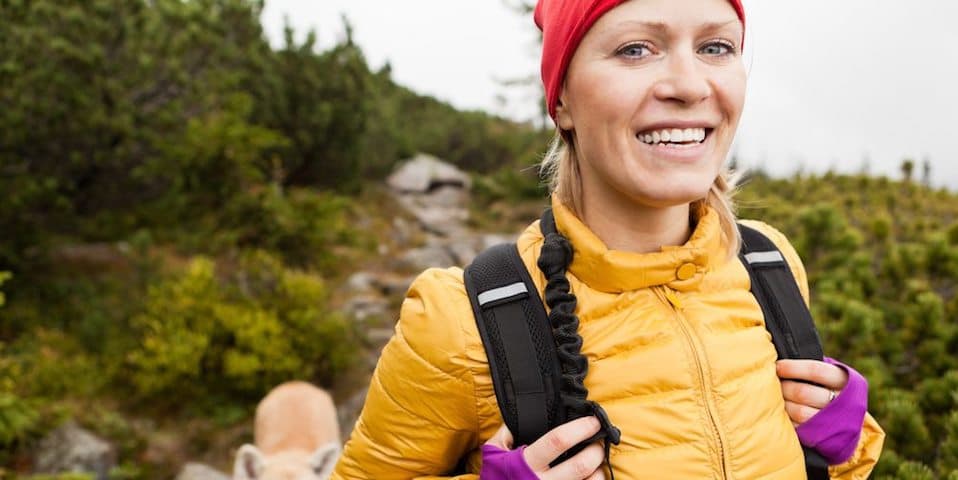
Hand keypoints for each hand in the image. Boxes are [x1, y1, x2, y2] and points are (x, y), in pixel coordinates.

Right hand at [484, 416, 605, 479]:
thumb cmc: (494, 477)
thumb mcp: (493, 451)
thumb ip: (508, 431)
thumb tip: (527, 413)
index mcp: (525, 463)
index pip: (558, 441)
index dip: (580, 429)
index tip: (594, 421)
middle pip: (580, 465)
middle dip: (596, 451)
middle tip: (600, 441)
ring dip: (598, 471)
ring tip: (598, 462)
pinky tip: (592, 477)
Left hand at [777, 359, 848, 426]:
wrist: (850, 421)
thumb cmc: (831, 389)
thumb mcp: (831, 376)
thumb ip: (812, 369)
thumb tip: (781, 360)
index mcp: (845, 381)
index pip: (816, 370)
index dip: (793, 368)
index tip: (777, 366)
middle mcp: (842, 401)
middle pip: (803, 393)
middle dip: (784, 387)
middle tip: (772, 383)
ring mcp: (833, 422)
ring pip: (800, 412)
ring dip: (782, 403)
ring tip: (774, 397)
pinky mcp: (823, 437)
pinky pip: (798, 428)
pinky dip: (786, 420)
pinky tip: (780, 412)